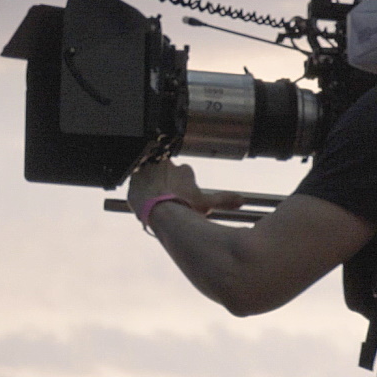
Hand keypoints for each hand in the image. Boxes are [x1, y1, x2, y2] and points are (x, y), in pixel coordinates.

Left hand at [125, 157, 241, 218]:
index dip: (182, 186)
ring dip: (151, 185)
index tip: (181, 196)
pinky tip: (141, 200)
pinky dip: (137, 189)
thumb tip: (243, 200)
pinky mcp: (133, 178)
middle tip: (166, 200)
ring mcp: (149, 170)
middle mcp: (166, 165)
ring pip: (150, 174)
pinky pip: (134, 181)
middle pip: (166, 172)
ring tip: (153, 201)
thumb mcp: (208, 204)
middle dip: (166, 183)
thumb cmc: (184, 208)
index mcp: (184, 170)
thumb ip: (225, 200)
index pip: (183, 174)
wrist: (160, 212)